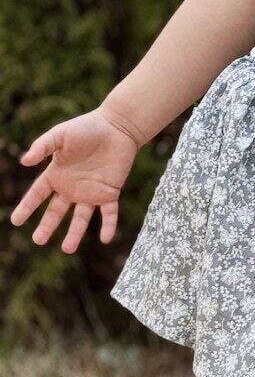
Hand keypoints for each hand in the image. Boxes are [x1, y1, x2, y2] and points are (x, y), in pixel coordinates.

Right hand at [9, 109, 139, 252]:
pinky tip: (105, 238)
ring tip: (66, 249)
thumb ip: (42, 147)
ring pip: (81, 218)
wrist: (117, 127)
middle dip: (47, 226)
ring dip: (74, 233)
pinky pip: (109, 213)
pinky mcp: (110, 192)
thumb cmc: (87, 128)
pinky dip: (108, 226)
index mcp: (56, 174)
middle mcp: (72, 187)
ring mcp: (91, 192)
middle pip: (56, 211)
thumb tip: (24, 162)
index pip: (37, 195)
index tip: (16, 221)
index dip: (27, 207)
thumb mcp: (60, 135)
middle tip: (38, 241)